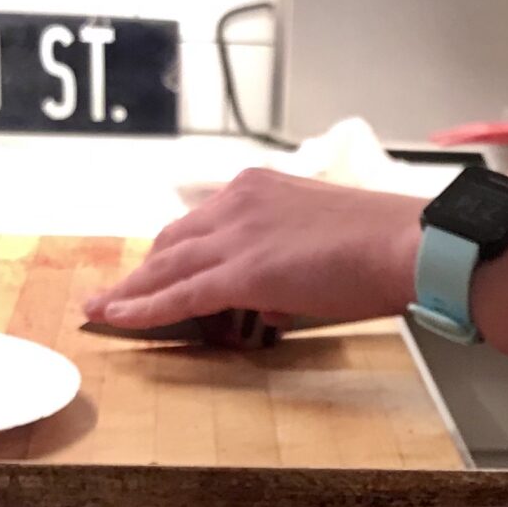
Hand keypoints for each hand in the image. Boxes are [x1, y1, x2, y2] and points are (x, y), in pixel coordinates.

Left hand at [82, 166, 420, 333]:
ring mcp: (236, 237)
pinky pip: (179, 295)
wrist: (405, 245)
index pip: (200, 223)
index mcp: (259, 188)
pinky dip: (142, 308)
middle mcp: (237, 203)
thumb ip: (283, 259)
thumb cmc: (383, 245)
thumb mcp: (321, 237)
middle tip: (117, 291)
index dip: (171, 250)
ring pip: (166, 267)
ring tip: (102, 307)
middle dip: (142, 270)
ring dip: (131, 289)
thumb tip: (266, 296)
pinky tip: (117, 317)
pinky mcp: (240, 273)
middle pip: (172, 241)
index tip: (152, 266)